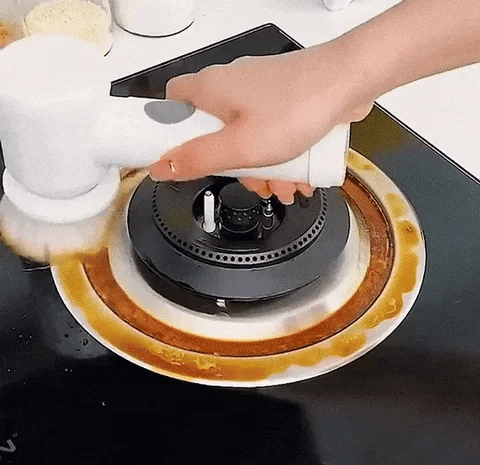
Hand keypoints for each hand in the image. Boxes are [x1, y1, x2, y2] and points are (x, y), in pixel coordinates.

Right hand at [149, 41, 372, 200]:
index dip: (171, 135)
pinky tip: (296, 174)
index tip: (182, 160)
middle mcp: (229, 87)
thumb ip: (197, 159)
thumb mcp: (240, 147)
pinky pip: (268, 135)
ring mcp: (256, 94)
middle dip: (233, 167)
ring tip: (285, 186)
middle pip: (212, 134)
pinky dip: (278, 157)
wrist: (350, 82)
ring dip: (262, 169)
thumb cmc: (298, 107)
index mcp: (209, 90)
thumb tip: (160, 168)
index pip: (170, 108)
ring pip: (244, 139)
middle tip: (253, 182)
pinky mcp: (279, 101)